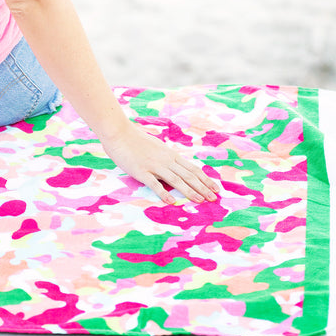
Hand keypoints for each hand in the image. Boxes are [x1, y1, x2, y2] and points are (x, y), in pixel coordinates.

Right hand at [100, 121, 217, 204]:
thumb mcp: (156, 147)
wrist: (119, 133)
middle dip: (203, 187)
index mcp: (170, 155)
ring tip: (200, 200)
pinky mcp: (141, 171)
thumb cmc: (136, 140)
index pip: (192, 169)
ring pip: (176, 180)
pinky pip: (154, 183)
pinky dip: (164, 193)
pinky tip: (172, 201)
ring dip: (189, 191)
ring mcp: (154, 166)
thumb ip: (166, 157)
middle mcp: (166, 160)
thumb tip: (175, 165)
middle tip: (214, 198)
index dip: (205, 179)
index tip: (216, 188)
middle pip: (188, 175)